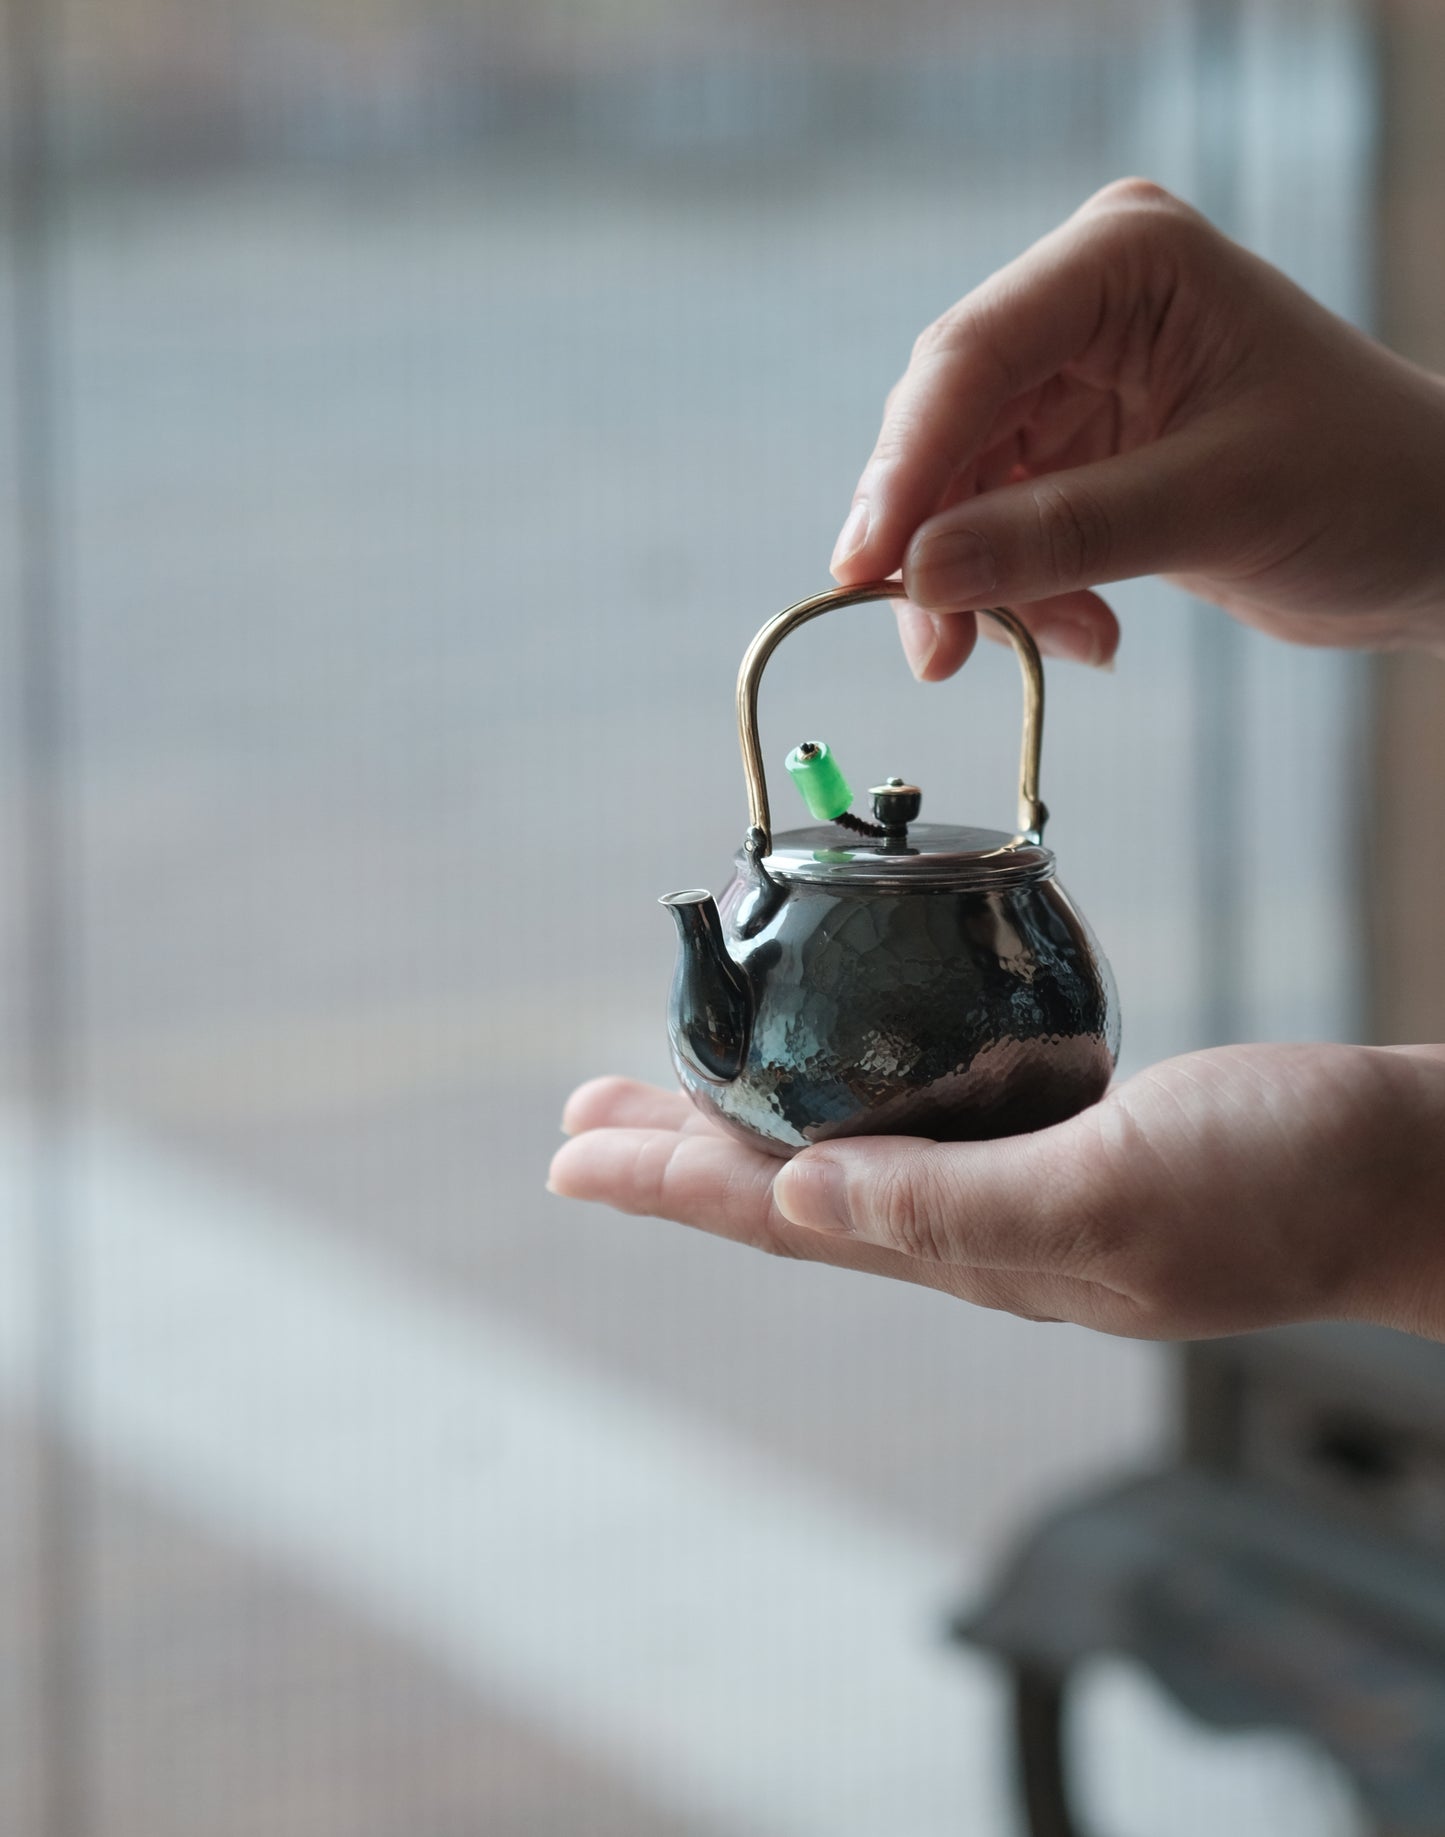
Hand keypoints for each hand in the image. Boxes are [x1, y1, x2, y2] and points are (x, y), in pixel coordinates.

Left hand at [550, 1043, 1444, 1341]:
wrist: (1402, 1171)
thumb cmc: (1282, 1180)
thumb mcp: (1114, 1188)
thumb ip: (954, 1203)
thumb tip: (793, 1198)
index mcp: (974, 1247)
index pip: (783, 1214)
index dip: (671, 1180)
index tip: (571, 1149)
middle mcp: (977, 1227)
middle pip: (791, 1188)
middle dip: (680, 1151)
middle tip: (581, 1114)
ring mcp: (1022, 1184)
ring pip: (848, 1149)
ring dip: (749, 1118)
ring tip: (668, 1083)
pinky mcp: (1066, 1133)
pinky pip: (921, 1115)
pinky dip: (850, 1087)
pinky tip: (840, 1063)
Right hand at [830, 178, 1444, 679]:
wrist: (1439, 535)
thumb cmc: (1370, 480)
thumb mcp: (1216, 505)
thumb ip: (1061, 535)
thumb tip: (920, 576)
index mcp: (1124, 261)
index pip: (974, 355)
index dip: (907, 465)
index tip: (867, 566)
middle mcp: (1086, 301)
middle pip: (950, 419)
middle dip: (936, 537)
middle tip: (929, 646)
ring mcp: (1079, 374)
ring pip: (964, 483)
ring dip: (985, 579)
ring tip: (1049, 645)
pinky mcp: (1083, 446)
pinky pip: (1004, 522)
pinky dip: (1027, 590)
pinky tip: (1087, 633)